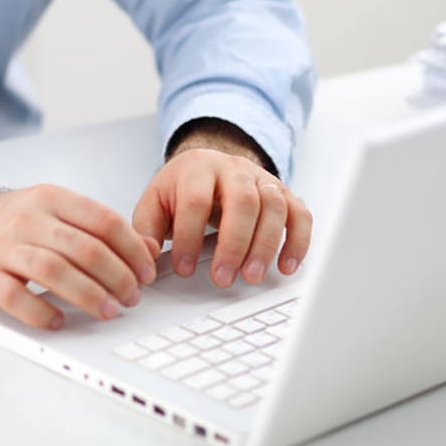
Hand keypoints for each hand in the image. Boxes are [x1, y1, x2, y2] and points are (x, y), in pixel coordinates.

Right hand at [0, 185, 157, 329]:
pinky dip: (40, 312)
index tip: (146, 271)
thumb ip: (98, 228)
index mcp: (50, 199)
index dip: (131, 249)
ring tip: (108, 310)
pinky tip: (58, 322)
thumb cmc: (9, 225)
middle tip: (132, 297)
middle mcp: (27, 219)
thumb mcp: (54, 213)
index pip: (102, 220)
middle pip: (83, 248)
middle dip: (116, 276)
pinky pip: (15, 296)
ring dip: (88, 295)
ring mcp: (3, 247)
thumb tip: (147, 248)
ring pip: (53, 271)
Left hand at [133, 124, 311, 287]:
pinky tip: (287, 265)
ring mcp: (261, 178)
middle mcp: (232, 168)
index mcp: (196, 168)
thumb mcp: (155, 204)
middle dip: (233, 244)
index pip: (195, 200)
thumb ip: (146, 230)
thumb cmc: (180, 190)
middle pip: (241, 200)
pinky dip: (297, 241)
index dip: (189, 236)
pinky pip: (299, 213)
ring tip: (252, 276)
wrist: (207, 167)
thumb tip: (146, 256)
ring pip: (273, 205)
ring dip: (265, 244)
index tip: (184, 268)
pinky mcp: (283, 193)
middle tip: (223, 278)